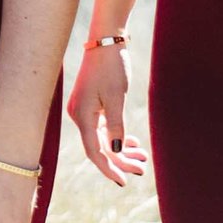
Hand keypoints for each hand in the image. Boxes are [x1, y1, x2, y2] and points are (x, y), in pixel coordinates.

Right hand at [66, 45, 148, 185]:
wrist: (106, 40)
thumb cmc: (111, 67)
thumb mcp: (116, 98)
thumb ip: (116, 126)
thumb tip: (117, 151)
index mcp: (82, 115)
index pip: (94, 151)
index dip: (109, 168)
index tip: (124, 182)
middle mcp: (79, 115)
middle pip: (99, 147)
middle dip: (121, 160)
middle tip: (143, 169)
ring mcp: (84, 110)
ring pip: (103, 138)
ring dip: (122, 150)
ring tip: (142, 158)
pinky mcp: (91, 104)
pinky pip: (103, 128)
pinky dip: (118, 136)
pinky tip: (133, 143)